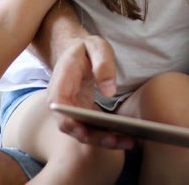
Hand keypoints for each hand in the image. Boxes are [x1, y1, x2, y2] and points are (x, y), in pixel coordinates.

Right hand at [47, 35, 133, 149]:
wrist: (76, 51)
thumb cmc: (86, 48)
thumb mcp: (97, 47)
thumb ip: (103, 65)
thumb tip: (110, 91)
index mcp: (60, 83)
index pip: (59, 108)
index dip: (70, 121)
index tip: (86, 131)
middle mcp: (61, 102)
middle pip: (72, 126)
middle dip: (94, 137)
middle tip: (118, 141)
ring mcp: (70, 110)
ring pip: (82, 132)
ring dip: (103, 140)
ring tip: (128, 142)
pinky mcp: (81, 114)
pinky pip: (91, 129)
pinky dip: (106, 135)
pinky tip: (125, 137)